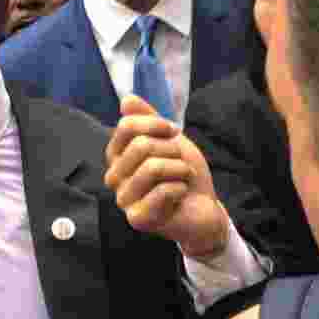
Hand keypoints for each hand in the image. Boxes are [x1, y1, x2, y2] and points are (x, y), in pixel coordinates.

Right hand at [104, 95, 228, 260]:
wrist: (203, 208)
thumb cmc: (182, 173)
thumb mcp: (168, 140)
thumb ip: (148, 119)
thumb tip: (127, 98)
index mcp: (116, 155)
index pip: (126, 126)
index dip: (155, 124)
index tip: (173, 131)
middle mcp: (114, 176)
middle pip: (141, 146)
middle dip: (172, 150)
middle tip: (181, 162)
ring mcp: (124, 199)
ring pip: (153, 168)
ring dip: (180, 169)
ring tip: (184, 177)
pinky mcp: (138, 219)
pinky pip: (162, 192)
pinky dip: (181, 188)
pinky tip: (181, 195)